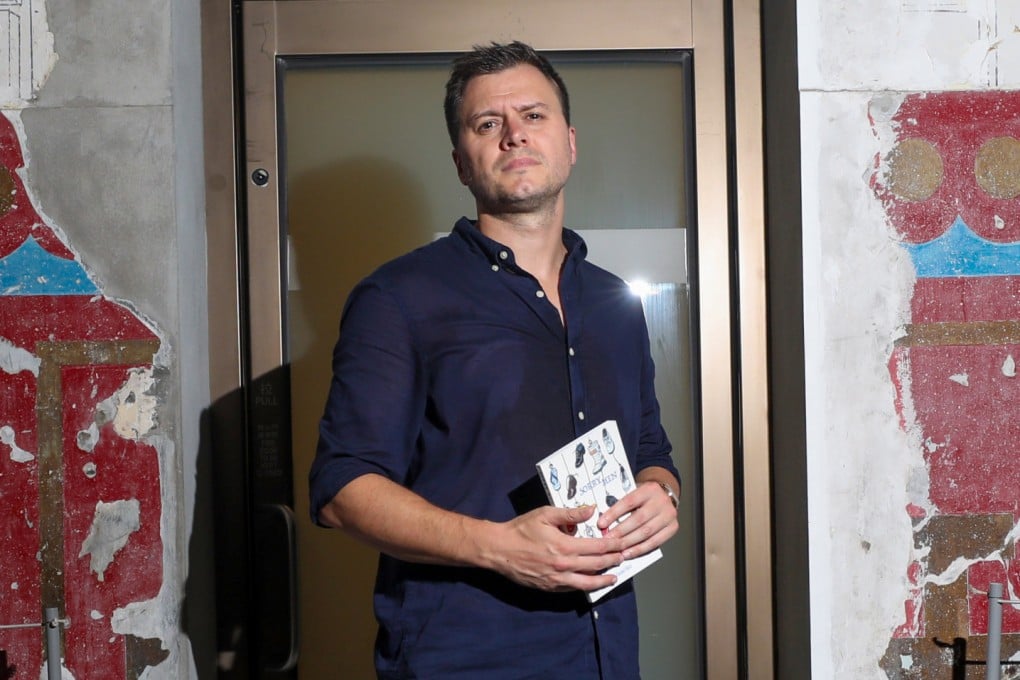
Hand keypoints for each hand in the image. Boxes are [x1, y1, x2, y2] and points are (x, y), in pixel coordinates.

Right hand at [486, 505, 624, 591]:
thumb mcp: (545, 514)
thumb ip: (570, 514)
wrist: (499, 550)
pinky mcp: (549, 588)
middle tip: (622, 558)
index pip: (597, 547)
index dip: (612, 545)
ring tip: (613, 577)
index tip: (622, 543)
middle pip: (596, 565)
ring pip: (587, 583)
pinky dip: (585, 586)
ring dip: (603, 580)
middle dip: (612, 561)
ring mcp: (557, 579)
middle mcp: (564, 565)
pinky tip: (590, 582)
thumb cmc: (521, 529)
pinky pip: (572, 589)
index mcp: (565, 546)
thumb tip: (592, 509)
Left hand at [596, 481, 678, 560]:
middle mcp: (661, 501)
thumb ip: (621, 503)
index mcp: (649, 489)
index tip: (601, 524)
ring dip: (629, 543)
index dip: (614, 514)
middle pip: (638, 519)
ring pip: (646, 532)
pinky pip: (655, 542)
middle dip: (620, 532)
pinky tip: (628, 552)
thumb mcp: (634, 492)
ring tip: (616, 549)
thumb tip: (604, 521)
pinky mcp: (673, 527)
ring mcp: (669, 515)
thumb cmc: (645, 496)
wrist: (665, 495)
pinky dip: (640, 549)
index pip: (629, 502)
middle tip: (607, 540)